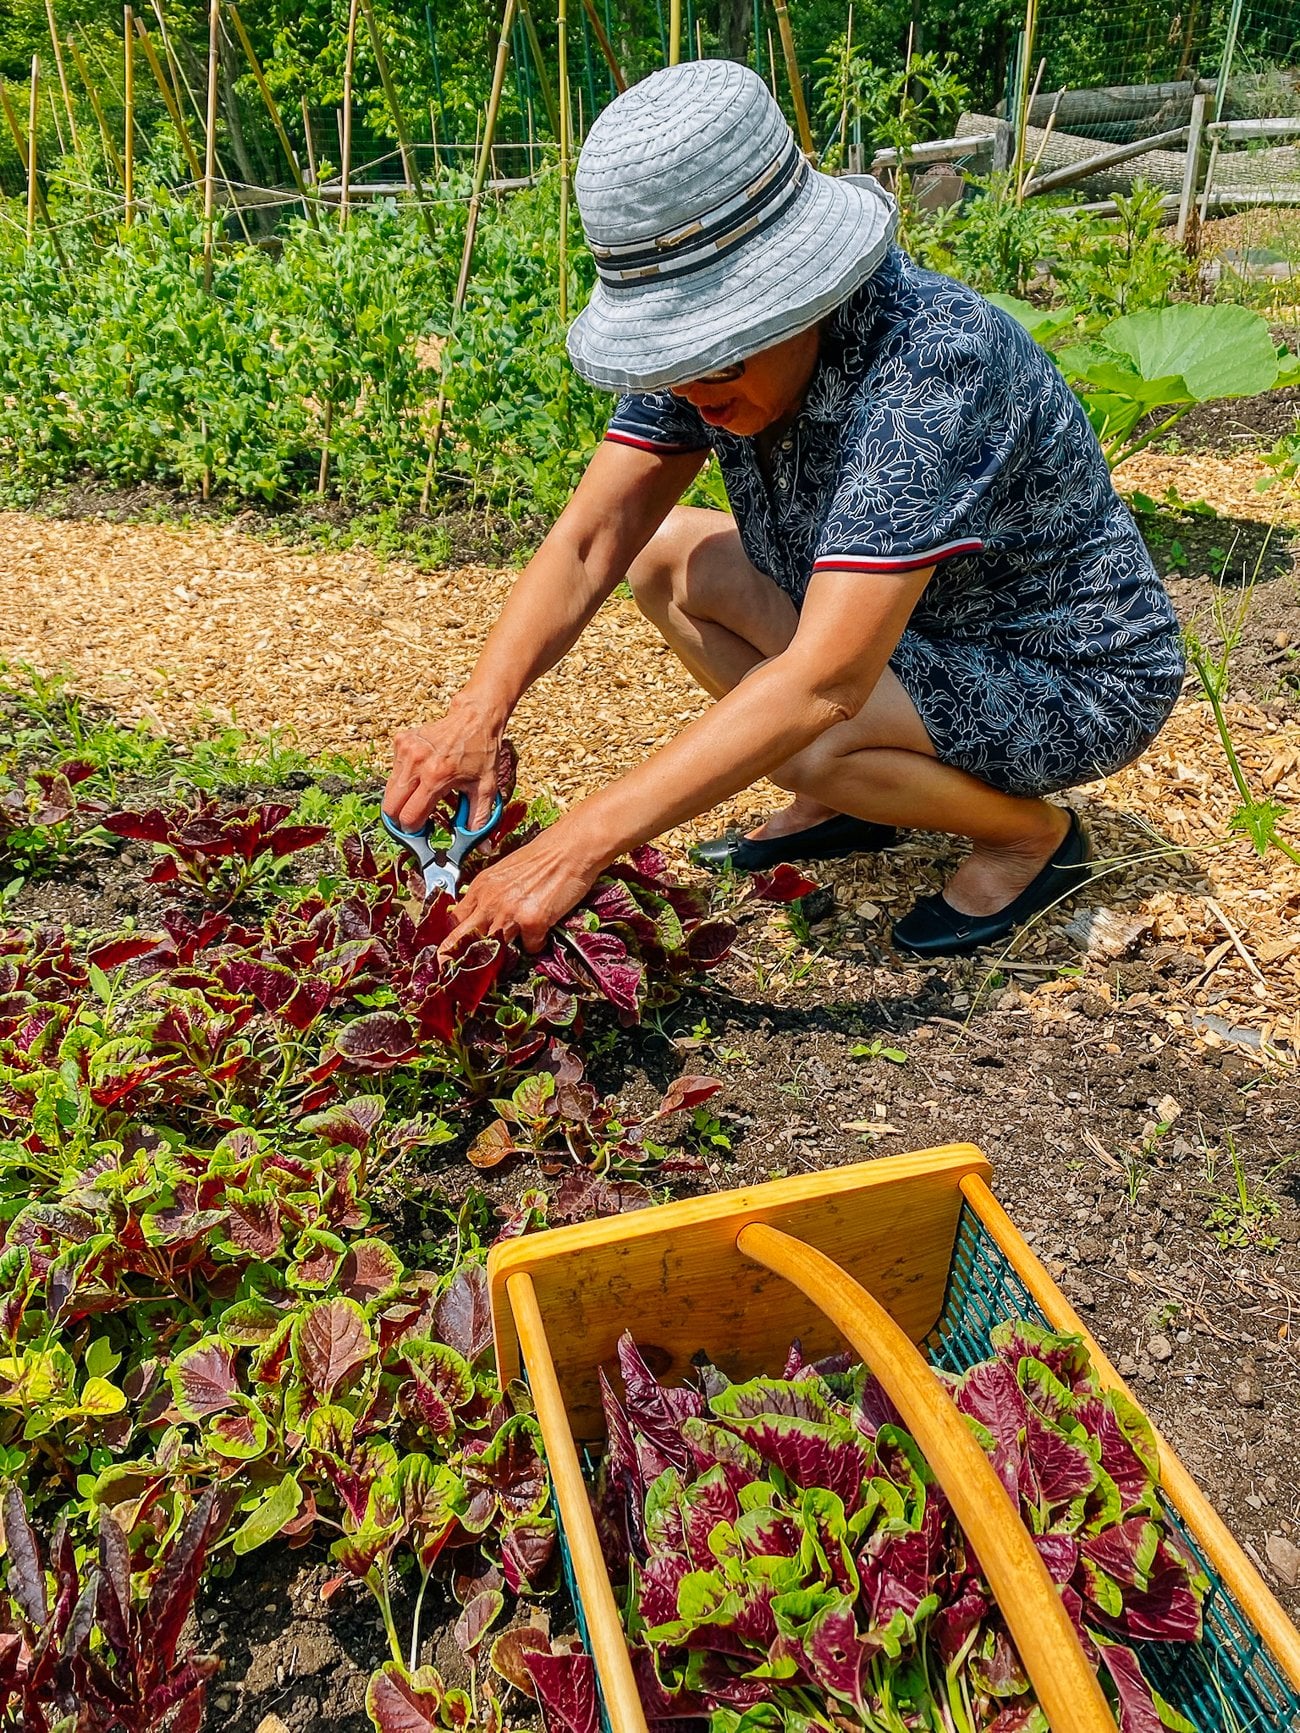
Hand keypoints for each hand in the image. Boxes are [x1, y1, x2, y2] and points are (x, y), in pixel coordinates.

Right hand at [384, 700, 505, 830]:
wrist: (474, 718)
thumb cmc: (481, 753)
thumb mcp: (486, 789)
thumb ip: (480, 820)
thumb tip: (480, 848)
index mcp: (436, 777)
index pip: (409, 817)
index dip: (414, 831)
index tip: (423, 831)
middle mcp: (416, 762)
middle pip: (390, 808)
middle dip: (400, 820)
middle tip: (417, 820)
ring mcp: (405, 750)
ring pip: (389, 791)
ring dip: (402, 800)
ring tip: (423, 796)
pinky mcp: (400, 741)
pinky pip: (393, 772)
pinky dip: (404, 780)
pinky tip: (422, 775)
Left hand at [440, 827, 602, 953]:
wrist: (570, 848)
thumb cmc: (542, 857)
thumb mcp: (504, 873)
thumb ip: (490, 894)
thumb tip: (481, 916)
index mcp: (481, 886)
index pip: (455, 919)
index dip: (452, 939)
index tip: (449, 952)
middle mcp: (491, 901)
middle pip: (464, 939)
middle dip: (456, 958)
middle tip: (454, 970)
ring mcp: (511, 913)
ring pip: (496, 948)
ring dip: (504, 953)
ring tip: (513, 946)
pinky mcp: (534, 922)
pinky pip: (530, 947)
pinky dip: (536, 944)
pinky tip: (543, 932)